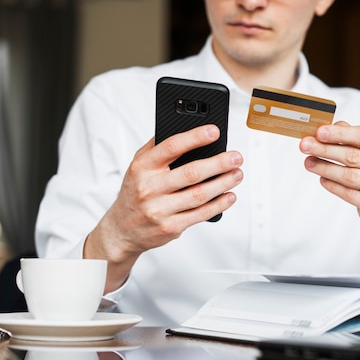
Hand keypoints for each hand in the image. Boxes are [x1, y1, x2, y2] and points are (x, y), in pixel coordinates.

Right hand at [85, 124, 243, 291]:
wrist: (121, 230)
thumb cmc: (135, 193)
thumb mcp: (137, 166)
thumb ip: (157, 148)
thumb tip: (186, 130)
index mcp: (142, 167)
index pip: (171, 147)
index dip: (195, 138)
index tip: (214, 132)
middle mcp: (150, 188)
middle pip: (191, 173)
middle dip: (218, 163)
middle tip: (236, 157)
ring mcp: (160, 209)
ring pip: (199, 194)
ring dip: (223, 183)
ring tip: (237, 174)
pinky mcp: (170, 227)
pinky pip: (200, 214)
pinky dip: (219, 204)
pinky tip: (229, 195)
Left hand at [299, 121, 359, 237]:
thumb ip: (350, 137)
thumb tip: (327, 128)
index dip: (340, 134)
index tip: (319, 132)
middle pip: (354, 157)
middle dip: (325, 150)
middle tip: (305, 146)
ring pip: (350, 177)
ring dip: (325, 168)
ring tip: (309, 162)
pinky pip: (350, 195)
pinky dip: (333, 186)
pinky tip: (322, 178)